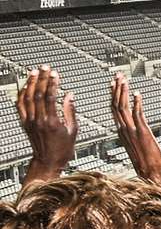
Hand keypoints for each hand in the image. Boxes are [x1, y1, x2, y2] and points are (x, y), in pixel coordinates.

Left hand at [17, 66, 75, 180]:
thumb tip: (70, 96)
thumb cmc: (62, 149)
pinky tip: (25, 86)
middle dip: (42, 79)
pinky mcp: (24, 122)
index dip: (52, 83)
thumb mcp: (72, 130)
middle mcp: (39, 120)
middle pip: (38, 94)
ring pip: (27, 97)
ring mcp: (30, 121)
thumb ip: (70, 111)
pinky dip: (22, 94)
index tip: (55, 74)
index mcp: (52, 121)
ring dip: (30, 83)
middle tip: (45, 68)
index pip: (51, 97)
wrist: (47, 161)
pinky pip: (20, 105)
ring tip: (34, 72)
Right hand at [110, 73, 160, 184]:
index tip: (113, 85)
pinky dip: (137, 104)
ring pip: (123, 108)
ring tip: (123, 80)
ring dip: (123, 92)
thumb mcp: (137, 147)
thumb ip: (135, 137)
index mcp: (122, 132)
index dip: (114, 96)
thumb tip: (137, 132)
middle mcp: (124, 130)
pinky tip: (138, 94)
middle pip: (116, 105)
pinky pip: (137, 115)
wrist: (151, 176)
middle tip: (117, 75)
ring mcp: (132, 131)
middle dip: (117, 89)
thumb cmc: (146, 165)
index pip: (115, 110)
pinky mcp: (142, 133)